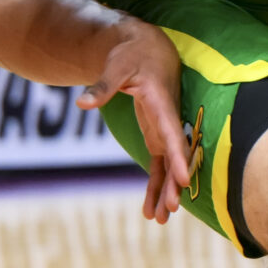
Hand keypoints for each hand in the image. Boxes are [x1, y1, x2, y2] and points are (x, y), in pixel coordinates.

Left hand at [76, 19, 192, 224]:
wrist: (148, 48)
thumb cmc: (131, 54)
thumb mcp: (116, 67)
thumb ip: (102, 87)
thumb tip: (81, 103)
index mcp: (162, 103)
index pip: (173, 134)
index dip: (180, 157)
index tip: (185, 180)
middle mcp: (168, 120)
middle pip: (174, 157)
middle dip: (174, 184)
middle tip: (170, 209)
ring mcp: (164, 130)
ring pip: (169, 165)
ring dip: (166, 191)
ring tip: (159, 219)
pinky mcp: (157, 136)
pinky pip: (160, 165)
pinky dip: (156, 185)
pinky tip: (150, 208)